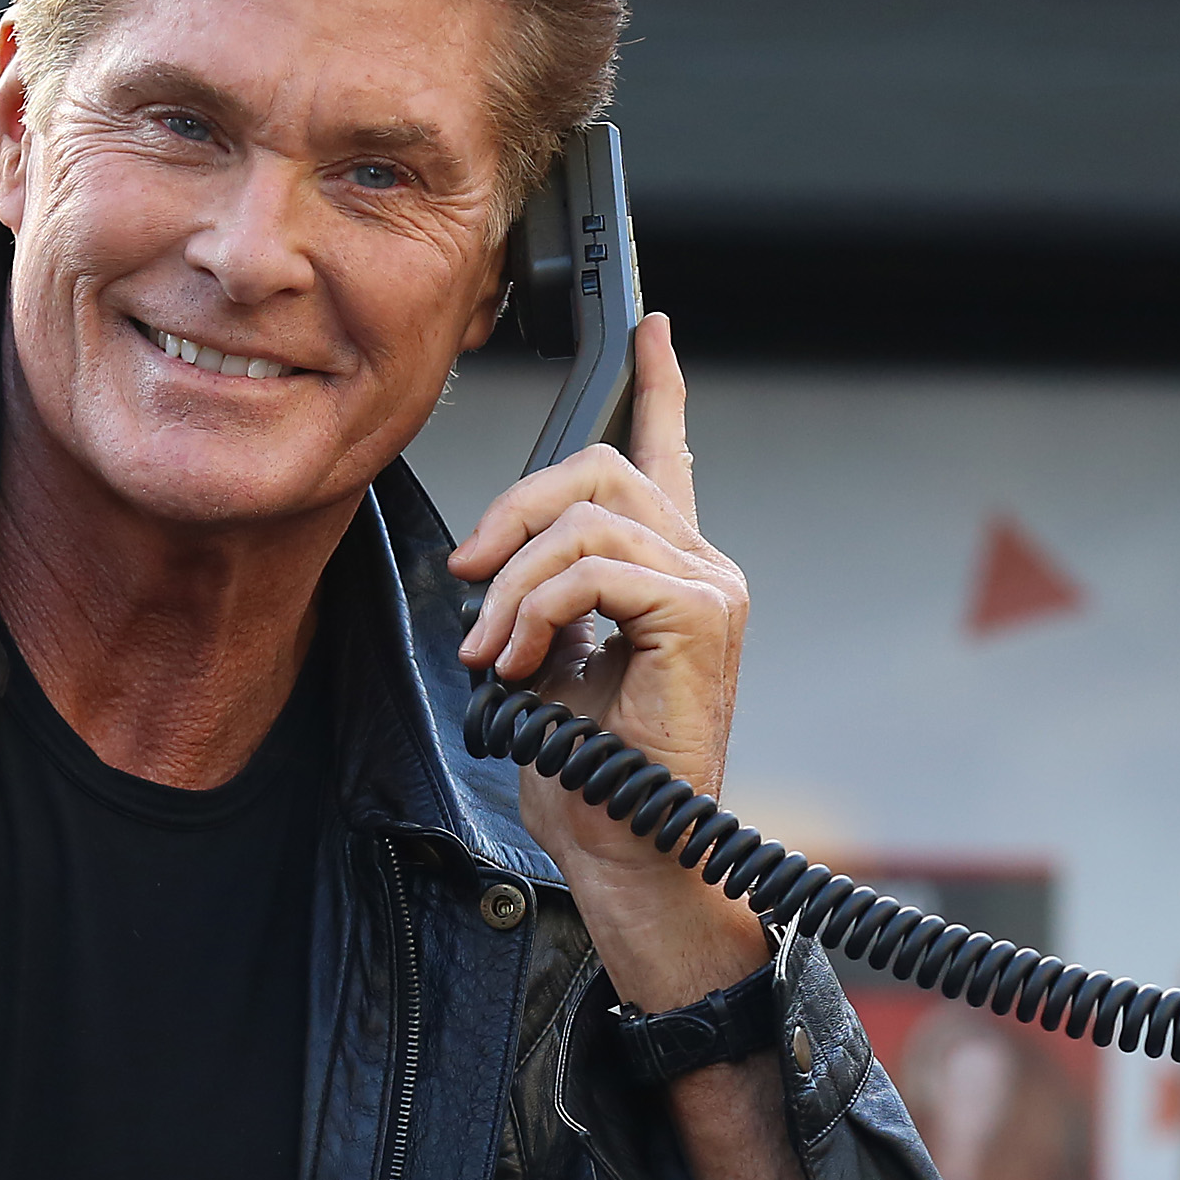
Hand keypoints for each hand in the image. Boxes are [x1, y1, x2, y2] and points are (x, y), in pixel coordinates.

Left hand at [449, 315, 765, 1013]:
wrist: (625, 848)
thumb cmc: (586, 776)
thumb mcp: (540, 661)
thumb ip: (535, 595)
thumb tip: (486, 561)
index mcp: (668, 573)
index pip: (667, 456)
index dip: (658, 388)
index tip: (650, 332)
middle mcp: (701, 568)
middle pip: (599, 470)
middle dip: (513, 514)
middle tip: (470, 583)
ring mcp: (709, 588)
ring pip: (586, 520)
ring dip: (513, 586)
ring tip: (491, 652)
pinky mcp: (702, 616)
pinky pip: (595, 570)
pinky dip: (536, 611)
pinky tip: (519, 662)